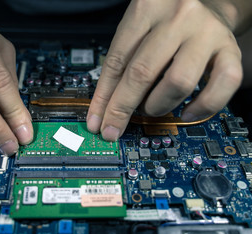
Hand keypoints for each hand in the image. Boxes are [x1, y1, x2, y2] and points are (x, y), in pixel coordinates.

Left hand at [87, 0, 242, 140]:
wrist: (207, 3)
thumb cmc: (165, 23)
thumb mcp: (135, 32)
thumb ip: (120, 65)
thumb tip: (102, 111)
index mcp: (147, 8)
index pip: (117, 61)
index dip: (103, 97)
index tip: (97, 122)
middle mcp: (178, 17)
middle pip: (143, 72)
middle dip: (123, 109)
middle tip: (114, 128)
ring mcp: (207, 32)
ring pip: (178, 83)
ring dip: (158, 106)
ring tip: (152, 107)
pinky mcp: (230, 48)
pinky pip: (222, 85)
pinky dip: (202, 107)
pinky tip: (187, 113)